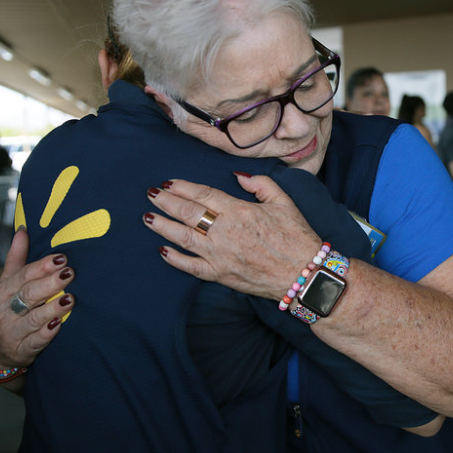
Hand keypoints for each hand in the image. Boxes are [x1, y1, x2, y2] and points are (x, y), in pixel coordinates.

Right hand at [0, 229, 75, 369]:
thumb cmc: (1, 309)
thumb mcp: (4, 284)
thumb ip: (16, 259)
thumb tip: (23, 230)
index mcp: (1, 291)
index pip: (23, 276)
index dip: (42, 266)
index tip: (61, 258)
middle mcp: (5, 311)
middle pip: (29, 294)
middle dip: (50, 283)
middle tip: (69, 273)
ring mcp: (11, 332)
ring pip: (33, 319)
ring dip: (52, 309)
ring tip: (70, 299)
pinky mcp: (20, 350)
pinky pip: (34, 342)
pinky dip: (46, 334)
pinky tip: (58, 325)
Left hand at [143, 173, 321, 299]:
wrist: (305, 274)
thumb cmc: (297, 237)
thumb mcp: (284, 202)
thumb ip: (261, 184)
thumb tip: (239, 177)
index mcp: (239, 211)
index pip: (203, 194)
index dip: (183, 187)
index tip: (170, 182)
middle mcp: (225, 232)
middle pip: (187, 213)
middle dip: (166, 202)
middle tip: (151, 194)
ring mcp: (220, 255)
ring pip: (183, 237)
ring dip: (163, 226)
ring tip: (148, 217)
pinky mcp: (220, 275)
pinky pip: (191, 266)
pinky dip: (175, 258)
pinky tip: (163, 250)